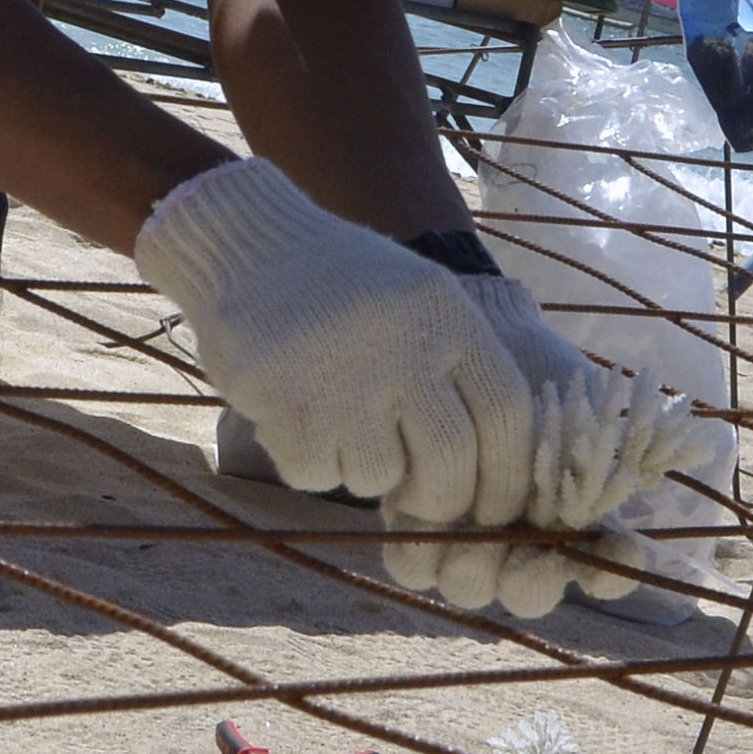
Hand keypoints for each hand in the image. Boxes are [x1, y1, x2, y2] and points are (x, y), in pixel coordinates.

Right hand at [135, 158, 530, 516]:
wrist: (244, 244)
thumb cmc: (341, 284)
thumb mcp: (419, 299)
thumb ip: (456, 372)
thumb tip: (490, 476)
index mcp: (447, 314)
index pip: (506, 413)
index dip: (508, 475)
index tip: (493, 509)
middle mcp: (403, 343)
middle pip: (450, 461)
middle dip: (439, 500)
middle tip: (420, 503)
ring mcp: (342, 374)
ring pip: (377, 477)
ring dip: (362, 471)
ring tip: (339, 427)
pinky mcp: (284, 401)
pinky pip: (314, 474)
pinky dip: (307, 463)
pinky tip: (295, 418)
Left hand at [382, 274, 721, 617]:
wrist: (472, 336)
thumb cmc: (541, 372)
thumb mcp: (588, 406)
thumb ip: (630, 441)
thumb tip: (703, 447)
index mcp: (575, 526)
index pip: (604, 573)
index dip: (613, 573)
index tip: (621, 549)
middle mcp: (522, 545)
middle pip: (529, 597)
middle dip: (533, 580)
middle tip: (532, 551)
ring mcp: (466, 540)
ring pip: (470, 588)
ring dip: (474, 568)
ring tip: (474, 530)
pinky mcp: (412, 524)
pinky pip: (412, 565)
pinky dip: (420, 547)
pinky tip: (429, 508)